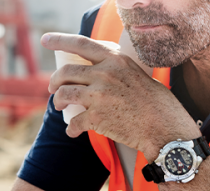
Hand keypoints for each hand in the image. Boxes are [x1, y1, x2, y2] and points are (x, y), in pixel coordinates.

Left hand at [41, 32, 200, 159]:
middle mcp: (104, 74)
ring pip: (64, 94)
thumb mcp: (136, 73)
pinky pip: (74, 122)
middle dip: (55, 81)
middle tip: (53, 88)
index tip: (46, 40)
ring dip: (58, 101)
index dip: (59, 40)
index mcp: (115, 60)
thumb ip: (115, 69)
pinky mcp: (97, 117)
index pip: (80, 44)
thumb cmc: (155, 102)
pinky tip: (73, 132)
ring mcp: (99, 95)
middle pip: (66, 72)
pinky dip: (71, 128)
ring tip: (60, 106)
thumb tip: (96, 71)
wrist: (164, 127)